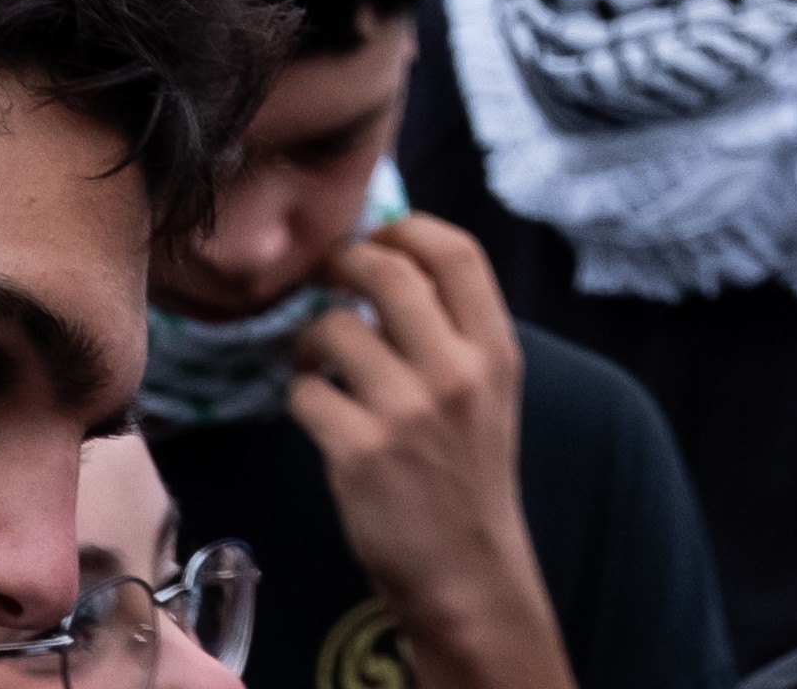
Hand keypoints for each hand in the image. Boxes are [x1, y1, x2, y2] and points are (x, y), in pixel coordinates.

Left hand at [286, 219, 570, 688]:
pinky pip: (305, 393)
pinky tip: (314, 409)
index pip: (457, 252)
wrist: (466, 567)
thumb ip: (455, 333)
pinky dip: (299, 394)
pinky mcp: (358, 453)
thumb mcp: (490, 391)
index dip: (408, 229)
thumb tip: (390, 269)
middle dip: (344, 265)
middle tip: (326, 278)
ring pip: (335, 329)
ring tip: (313, 357)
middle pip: (389, 273)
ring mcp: (407, 412)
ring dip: (309, 337)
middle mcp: (458, 371)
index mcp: (496, 349)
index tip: (378, 238)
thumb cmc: (470, 474)